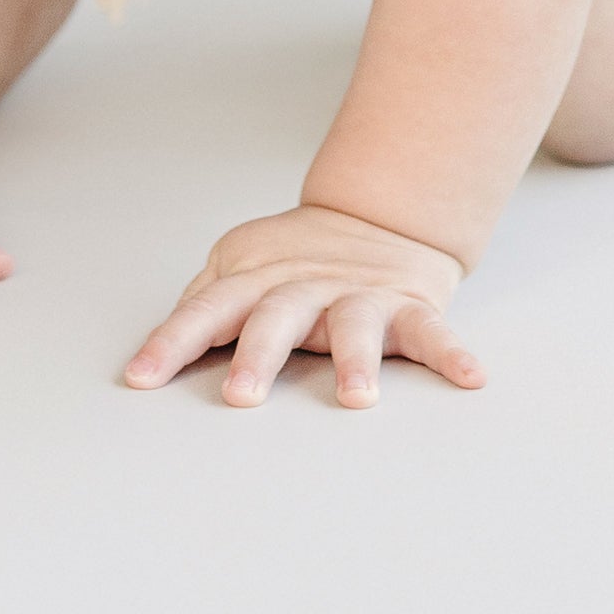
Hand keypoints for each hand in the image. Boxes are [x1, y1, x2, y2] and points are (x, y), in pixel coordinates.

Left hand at [124, 203, 482, 408]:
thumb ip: (204, 305)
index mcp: (256, 281)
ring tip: (358, 396)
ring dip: (356, 359)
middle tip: (241, 395)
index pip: (206, 310)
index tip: (140, 379)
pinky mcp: (408, 307)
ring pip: (354, 325)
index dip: (171, 341)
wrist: (377, 216)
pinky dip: (453, 354)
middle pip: (276, 318)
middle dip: (259, 355)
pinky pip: (432, 332)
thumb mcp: (239, 268)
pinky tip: (472, 378)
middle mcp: (305, 288)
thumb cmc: (294, 260)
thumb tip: (153, 354)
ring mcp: (358, 297)